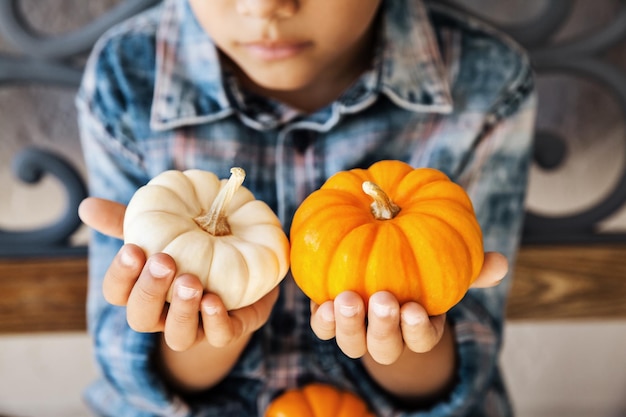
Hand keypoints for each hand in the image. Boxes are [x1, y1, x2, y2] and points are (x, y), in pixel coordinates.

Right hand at [78, 197, 277, 351]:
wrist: (245, 268)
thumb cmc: (193, 247)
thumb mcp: (164, 228)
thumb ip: (130, 219)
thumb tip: (87, 206)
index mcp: (142, 291)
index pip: (117, 292)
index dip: (121, 275)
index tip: (133, 249)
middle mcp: (163, 315)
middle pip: (141, 317)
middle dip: (149, 291)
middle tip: (164, 261)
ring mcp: (195, 327)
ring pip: (178, 336)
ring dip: (182, 310)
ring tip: (191, 281)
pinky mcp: (227, 330)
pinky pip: (218, 336)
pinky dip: (214, 322)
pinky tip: (214, 300)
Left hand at [309, 252, 507, 364]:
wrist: (378, 262)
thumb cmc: (421, 269)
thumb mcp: (447, 265)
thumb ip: (471, 267)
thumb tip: (499, 263)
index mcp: (418, 327)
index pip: (422, 341)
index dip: (417, 330)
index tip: (414, 309)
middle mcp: (387, 336)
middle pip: (386, 349)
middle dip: (384, 328)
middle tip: (384, 300)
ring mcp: (357, 331)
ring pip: (353, 345)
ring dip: (350, 326)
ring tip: (349, 299)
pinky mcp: (331, 319)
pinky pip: (324, 329)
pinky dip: (323, 320)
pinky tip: (323, 301)